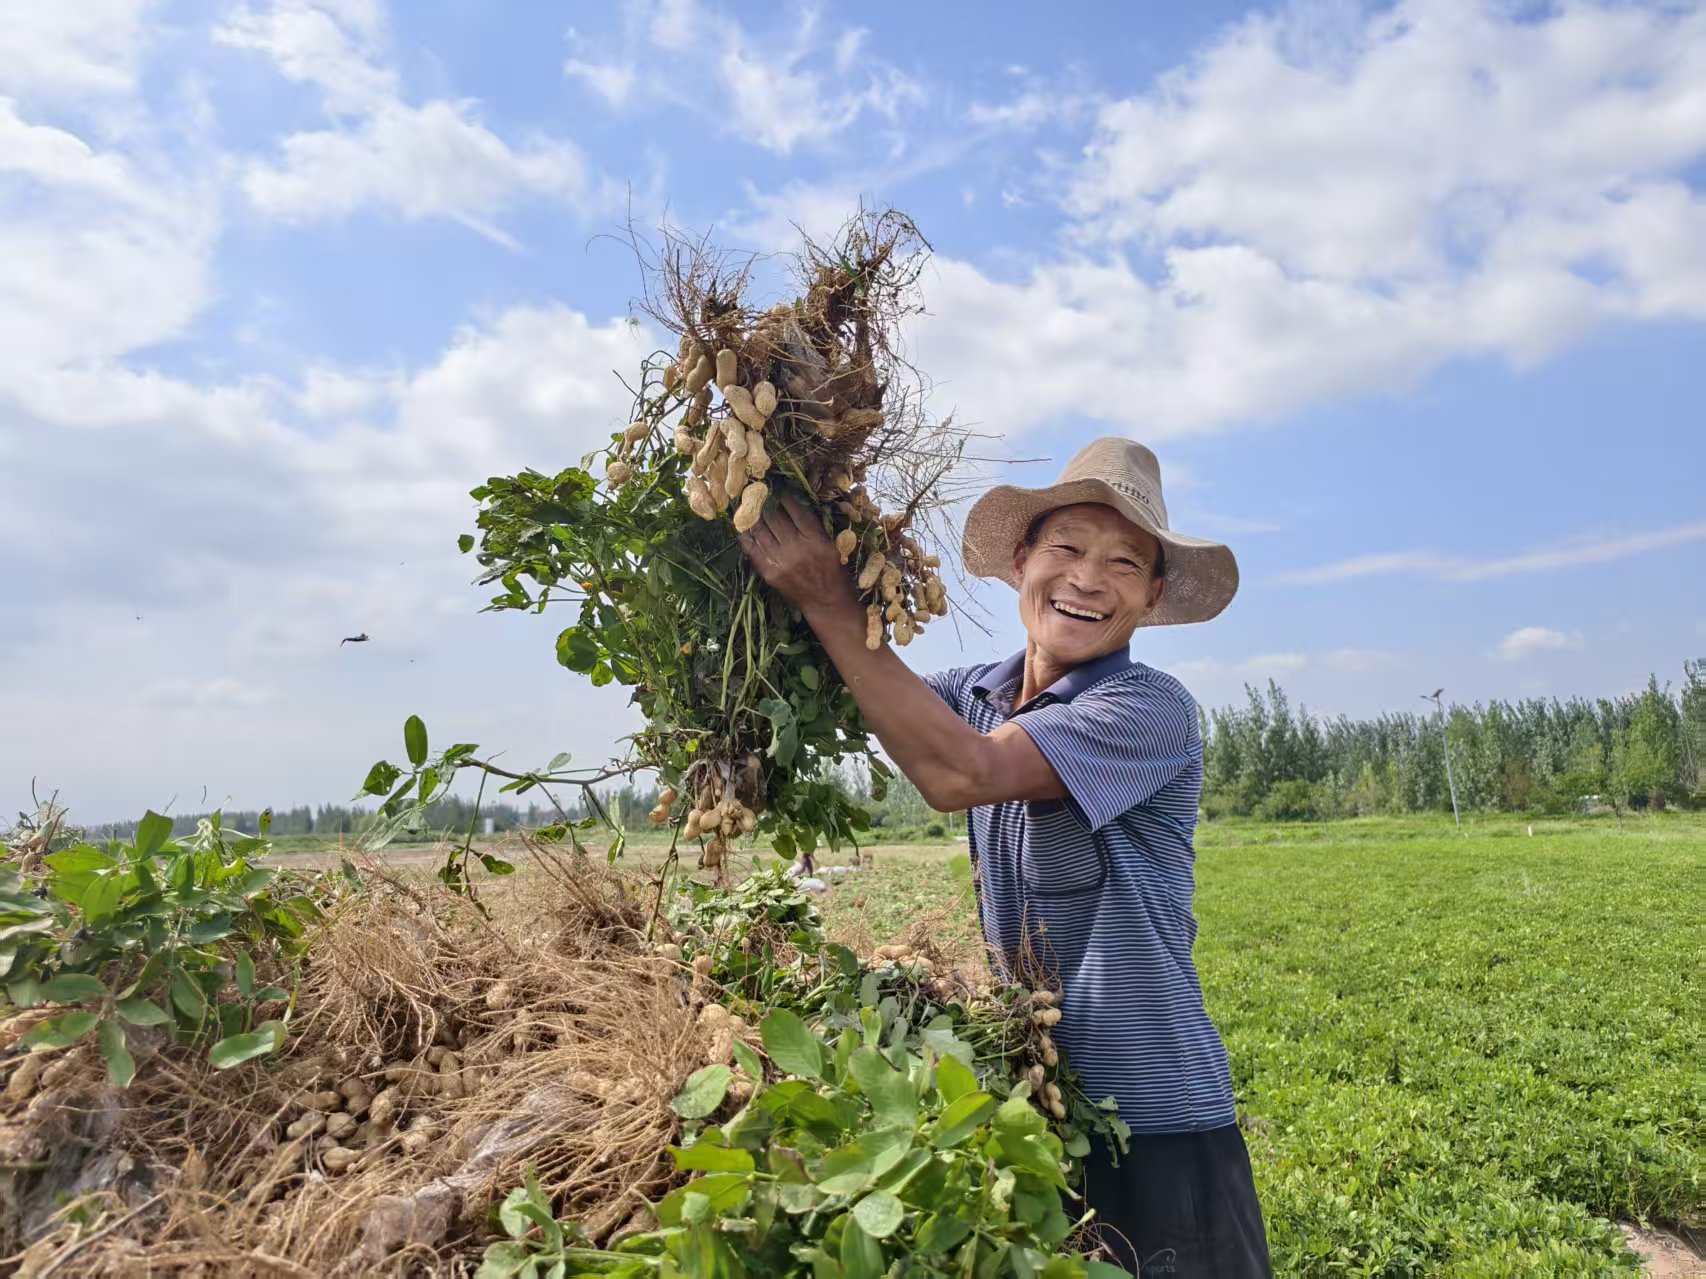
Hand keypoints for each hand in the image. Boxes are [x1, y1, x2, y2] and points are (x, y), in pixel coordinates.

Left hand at [741, 497, 857, 616]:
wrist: (827, 603)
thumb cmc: (834, 572)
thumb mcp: (833, 546)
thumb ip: (816, 527)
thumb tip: (797, 504)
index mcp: (817, 541)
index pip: (796, 511)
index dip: (786, 498)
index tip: (780, 488)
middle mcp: (797, 549)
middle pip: (776, 518)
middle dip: (767, 502)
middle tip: (761, 491)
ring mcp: (781, 561)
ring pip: (762, 531)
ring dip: (754, 515)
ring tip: (749, 504)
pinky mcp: (770, 572)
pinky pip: (753, 549)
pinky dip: (747, 536)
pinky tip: (743, 526)